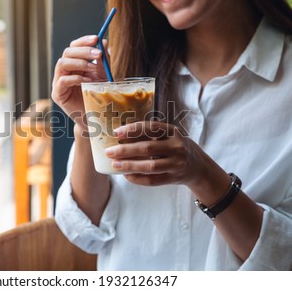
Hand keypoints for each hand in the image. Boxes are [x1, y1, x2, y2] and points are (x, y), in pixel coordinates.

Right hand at [51, 35, 107, 128]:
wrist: (95, 118)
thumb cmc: (98, 96)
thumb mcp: (103, 75)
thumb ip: (103, 60)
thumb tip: (104, 42)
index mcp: (74, 64)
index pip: (74, 47)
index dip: (83, 41)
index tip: (96, 38)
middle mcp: (64, 71)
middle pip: (67, 52)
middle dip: (83, 51)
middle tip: (98, 54)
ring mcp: (58, 82)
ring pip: (61, 63)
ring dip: (79, 63)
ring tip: (93, 68)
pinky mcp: (57, 94)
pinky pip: (62, 81)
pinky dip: (75, 78)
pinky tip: (86, 81)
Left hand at [104, 121, 221, 189]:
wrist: (198, 167)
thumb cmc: (175, 147)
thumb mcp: (168, 136)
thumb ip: (150, 135)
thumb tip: (120, 135)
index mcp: (173, 132)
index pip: (151, 128)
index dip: (133, 129)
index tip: (116, 132)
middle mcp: (177, 147)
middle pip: (148, 148)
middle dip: (126, 150)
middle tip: (109, 152)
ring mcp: (177, 164)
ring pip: (150, 166)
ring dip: (130, 166)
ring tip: (115, 165)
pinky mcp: (174, 178)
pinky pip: (153, 180)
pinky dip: (138, 179)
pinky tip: (126, 176)